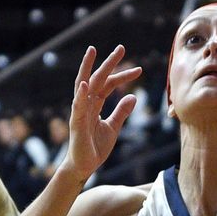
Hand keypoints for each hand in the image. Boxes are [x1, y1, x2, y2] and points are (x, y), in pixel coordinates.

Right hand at [64, 45, 141, 181]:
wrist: (84, 167)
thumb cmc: (95, 148)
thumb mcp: (113, 128)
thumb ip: (121, 112)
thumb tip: (133, 96)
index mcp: (94, 105)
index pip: (109, 84)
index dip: (123, 76)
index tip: (139, 70)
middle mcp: (86, 104)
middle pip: (97, 78)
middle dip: (108, 63)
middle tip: (121, 48)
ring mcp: (80, 112)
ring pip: (83, 85)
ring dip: (87, 68)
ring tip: (92, 51)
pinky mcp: (76, 123)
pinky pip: (78, 106)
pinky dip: (81, 94)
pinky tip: (85, 83)